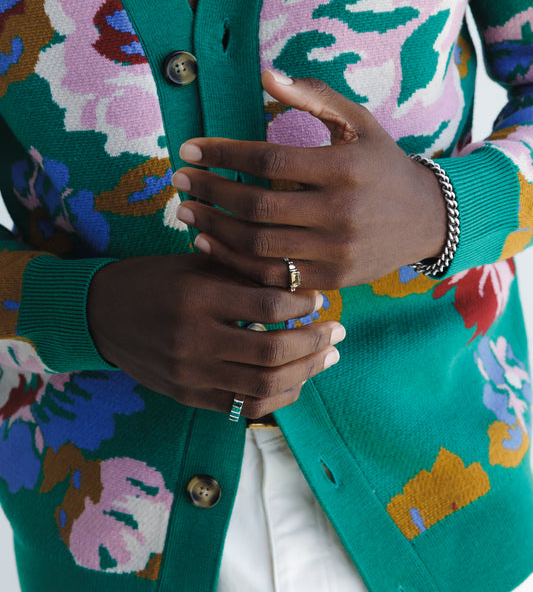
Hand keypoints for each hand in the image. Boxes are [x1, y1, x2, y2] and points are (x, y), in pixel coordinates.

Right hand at [87, 253, 344, 416]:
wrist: (101, 315)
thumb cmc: (154, 279)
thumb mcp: (193, 262)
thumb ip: (241, 269)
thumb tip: (298, 278)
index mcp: (196, 297)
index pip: (267, 304)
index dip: (302, 303)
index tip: (318, 298)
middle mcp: (193, 340)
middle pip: (272, 351)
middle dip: (314, 342)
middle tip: (338, 330)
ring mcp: (190, 374)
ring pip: (264, 385)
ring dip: (305, 372)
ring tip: (328, 356)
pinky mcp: (188, 396)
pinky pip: (244, 407)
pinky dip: (279, 396)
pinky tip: (299, 380)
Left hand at [172, 72, 446, 288]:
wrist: (425, 218)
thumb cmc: (381, 163)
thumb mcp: (358, 121)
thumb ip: (314, 96)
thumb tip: (266, 75)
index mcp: (344, 168)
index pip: (268, 161)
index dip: (222, 154)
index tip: (189, 149)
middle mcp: (340, 212)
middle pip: (257, 206)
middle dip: (209, 191)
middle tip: (177, 180)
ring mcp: (336, 251)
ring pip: (259, 245)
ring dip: (213, 227)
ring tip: (185, 210)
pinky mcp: (333, 279)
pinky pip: (273, 275)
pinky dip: (235, 262)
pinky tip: (209, 242)